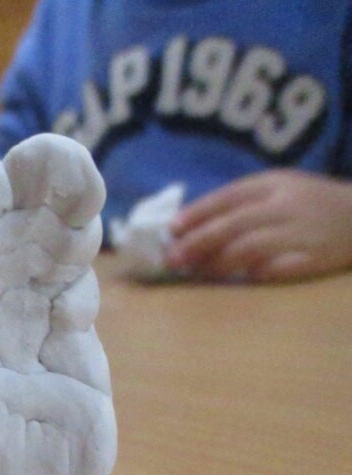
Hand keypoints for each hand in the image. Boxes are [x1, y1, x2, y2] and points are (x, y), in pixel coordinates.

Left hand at [166, 171, 351, 281]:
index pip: (228, 197)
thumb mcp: (279, 190)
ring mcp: (299, 233)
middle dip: (197, 242)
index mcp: (273, 184)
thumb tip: (190, 226)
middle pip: (233, 225)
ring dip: (217, 262)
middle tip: (171, 259)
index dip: (197, 214)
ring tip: (195, 272)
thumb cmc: (310, 205)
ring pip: (249, 248)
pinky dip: (255, 274)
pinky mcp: (312, 260)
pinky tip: (237, 280)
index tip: (171, 230)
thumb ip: (241, 204)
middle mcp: (284, 206)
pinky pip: (277, 269)